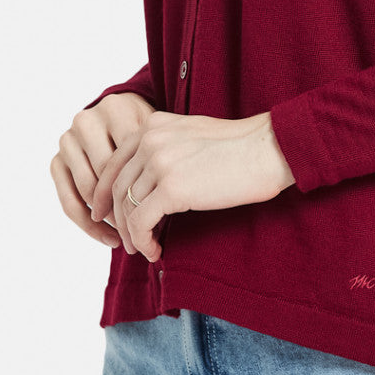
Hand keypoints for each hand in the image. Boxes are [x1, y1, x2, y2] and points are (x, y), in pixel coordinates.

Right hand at [50, 92, 156, 246]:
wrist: (122, 117)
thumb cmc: (148, 132)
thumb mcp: (157, 133)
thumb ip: (159, 153)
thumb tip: (169, 199)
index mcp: (115, 108)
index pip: (130, 156)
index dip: (145, 185)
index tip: (161, 212)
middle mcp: (86, 120)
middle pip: (107, 173)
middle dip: (126, 204)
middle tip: (146, 228)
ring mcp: (68, 141)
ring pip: (88, 190)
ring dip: (110, 218)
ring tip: (131, 234)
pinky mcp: (57, 161)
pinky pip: (69, 202)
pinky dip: (89, 225)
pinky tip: (109, 237)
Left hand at [91, 110, 295, 261]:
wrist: (269, 148)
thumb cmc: (239, 147)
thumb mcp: (192, 136)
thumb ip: (165, 150)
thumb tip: (149, 184)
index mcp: (154, 124)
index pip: (114, 162)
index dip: (106, 192)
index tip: (105, 213)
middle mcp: (151, 140)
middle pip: (117, 187)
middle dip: (117, 218)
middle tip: (125, 240)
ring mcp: (160, 163)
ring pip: (127, 208)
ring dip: (132, 235)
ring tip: (143, 249)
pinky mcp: (173, 188)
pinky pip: (141, 222)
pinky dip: (144, 241)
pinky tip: (155, 250)